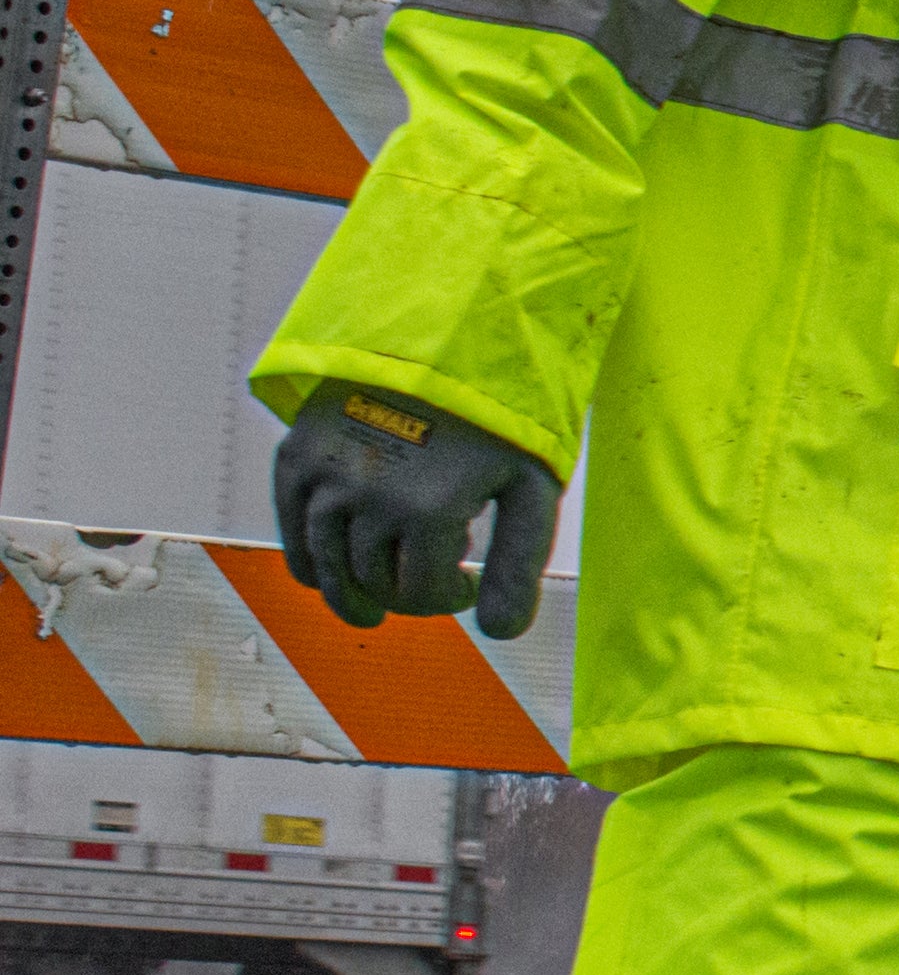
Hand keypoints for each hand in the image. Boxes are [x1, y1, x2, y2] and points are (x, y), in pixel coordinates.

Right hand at [273, 388, 561, 637]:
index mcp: (428, 511)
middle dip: (405, 594)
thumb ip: (518, 564)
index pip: (421, 597)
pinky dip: (309, 563)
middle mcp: (366, 497)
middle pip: (374, 585)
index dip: (447, 599)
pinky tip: (329, 575)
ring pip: (327, 567)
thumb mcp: (529, 487)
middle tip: (428, 584)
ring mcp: (325, 476)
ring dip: (352, 592)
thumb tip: (499, 635)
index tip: (465, 580)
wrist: (443, 339)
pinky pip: (293, 532)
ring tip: (373, 603)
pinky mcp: (297, 455)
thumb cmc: (498, 418)